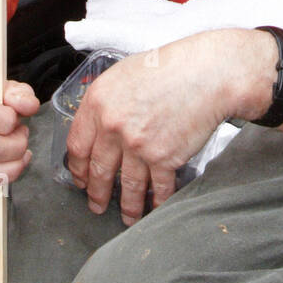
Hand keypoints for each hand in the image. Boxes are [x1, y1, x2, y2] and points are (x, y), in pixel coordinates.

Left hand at [65, 30, 269, 225]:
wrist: (206, 73)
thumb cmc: (169, 67)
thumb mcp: (124, 75)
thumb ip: (107, 102)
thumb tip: (100, 124)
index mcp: (98, 103)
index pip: (77, 145)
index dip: (77, 167)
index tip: (80, 177)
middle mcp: (113, 126)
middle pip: (98, 170)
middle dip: (97, 193)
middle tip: (97, 204)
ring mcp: (137, 145)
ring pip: (127, 186)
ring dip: (127, 205)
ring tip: (127, 215)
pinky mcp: (163, 158)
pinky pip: (158, 188)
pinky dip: (158, 202)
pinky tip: (156, 208)